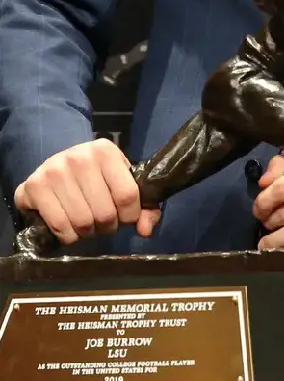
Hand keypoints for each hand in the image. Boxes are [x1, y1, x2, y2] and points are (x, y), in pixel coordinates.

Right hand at [14, 139, 160, 245]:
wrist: (55, 168)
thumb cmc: (95, 178)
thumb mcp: (123, 182)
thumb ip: (144, 206)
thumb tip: (145, 229)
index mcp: (104, 151)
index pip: (127, 195)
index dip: (129, 216)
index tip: (124, 216)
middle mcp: (79, 157)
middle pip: (104, 213)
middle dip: (107, 226)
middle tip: (102, 222)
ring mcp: (54, 170)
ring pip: (82, 223)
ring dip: (87, 233)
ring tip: (86, 223)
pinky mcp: (34, 187)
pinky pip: (60, 227)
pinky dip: (68, 236)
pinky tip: (69, 226)